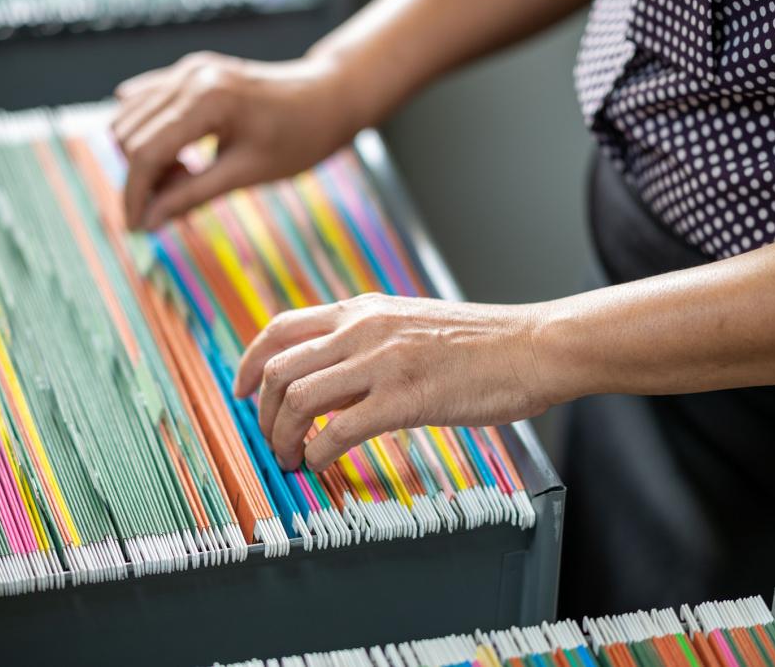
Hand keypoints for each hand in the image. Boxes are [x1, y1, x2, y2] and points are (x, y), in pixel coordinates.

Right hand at [112, 51, 357, 230]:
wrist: (328, 98)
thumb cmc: (299, 138)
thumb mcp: (247, 174)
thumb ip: (192, 195)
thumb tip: (148, 222)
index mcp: (207, 101)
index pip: (145, 152)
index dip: (135, 195)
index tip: (135, 228)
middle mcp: (189, 77)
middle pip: (129, 135)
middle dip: (140, 177)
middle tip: (171, 205)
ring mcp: (188, 69)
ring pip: (130, 117)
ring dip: (143, 156)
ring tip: (184, 178)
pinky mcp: (190, 71)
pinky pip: (145, 101)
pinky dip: (149, 133)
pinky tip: (180, 157)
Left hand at [232, 292, 551, 471]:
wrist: (534, 345)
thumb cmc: (481, 343)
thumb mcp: (409, 325)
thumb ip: (366, 343)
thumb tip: (328, 380)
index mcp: (362, 309)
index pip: (280, 328)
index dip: (248, 362)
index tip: (240, 391)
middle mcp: (362, 329)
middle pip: (277, 368)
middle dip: (261, 411)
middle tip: (269, 439)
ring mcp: (382, 362)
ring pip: (297, 399)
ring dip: (282, 438)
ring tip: (290, 459)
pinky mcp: (405, 397)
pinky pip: (337, 430)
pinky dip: (316, 453)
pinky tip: (320, 465)